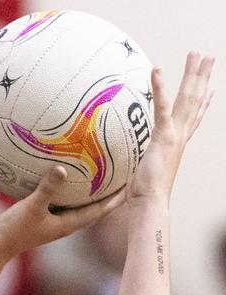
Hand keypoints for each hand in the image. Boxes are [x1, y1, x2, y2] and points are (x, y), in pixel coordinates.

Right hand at [0, 166, 125, 262]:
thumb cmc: (12, 231)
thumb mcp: (31, 207)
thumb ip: (47, 188)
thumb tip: (62, 168)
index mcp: (67, 225)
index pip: (99, 212)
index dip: (116, 199)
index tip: (132, 184)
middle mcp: (62, 223)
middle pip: (92, 207)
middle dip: (107, 193)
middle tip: (121, 173)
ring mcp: (50, 219)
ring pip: (74, 202)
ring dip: (86, 189)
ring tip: (95, 168)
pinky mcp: (38, 214)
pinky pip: (55, 197)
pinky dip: (61, 185)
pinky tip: (58, 168)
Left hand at [127, 52, 213, 206]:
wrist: (149, 204)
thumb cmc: (143, 197)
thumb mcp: (142, 175)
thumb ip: (137, 168)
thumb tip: (121, 174)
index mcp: (176, 145)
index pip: (193, 119)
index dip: (203, 103)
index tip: (210, 88)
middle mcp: (180, 137)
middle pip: (195, 101)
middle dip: (202, 78)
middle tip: (209, 57)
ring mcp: (174, 135)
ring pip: (187, 98)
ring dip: (192, 74)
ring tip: (196, 53)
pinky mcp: (163, 136)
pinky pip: (162, 107)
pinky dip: (160, 88)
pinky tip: (158, 69)